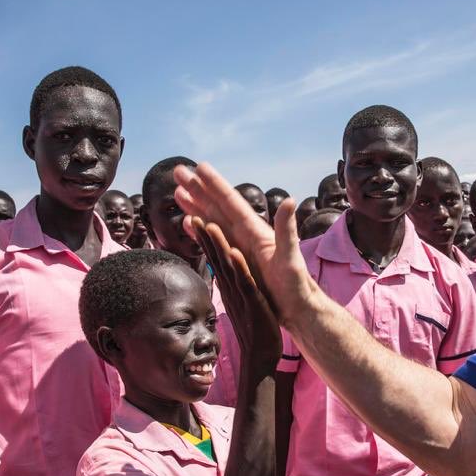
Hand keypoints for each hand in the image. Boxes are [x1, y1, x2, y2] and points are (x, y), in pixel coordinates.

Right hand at [174, 163, 317, 325]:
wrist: (297, 307)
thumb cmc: (296, 285)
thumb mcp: (290, 257)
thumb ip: (285, 230)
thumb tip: (289, 201)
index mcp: (255, 231)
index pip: (231, 202)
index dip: (215, 185)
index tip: (199, 167)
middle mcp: (247, 235)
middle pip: (217, 206)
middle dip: (198, 189)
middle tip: (178, 172)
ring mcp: (241, 246)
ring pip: (212, 220)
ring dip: (196, 206)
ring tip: (178, 192)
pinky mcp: (237, 260)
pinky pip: (213, 240)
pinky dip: (200, 229)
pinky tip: (190, 223)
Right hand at [193, 218, 282, 368]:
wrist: (260, 357)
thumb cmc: (251, 330)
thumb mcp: (238, 303)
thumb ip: (230, 285)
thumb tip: (225, 273)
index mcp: (228, 285)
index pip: (214, 256)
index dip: (204, 236)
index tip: (194, 215)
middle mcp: (230, 288)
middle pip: (215, 256)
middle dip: (204, 233)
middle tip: (191, 210)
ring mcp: (241, 295)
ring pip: (227, 266)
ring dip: (218, 245)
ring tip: (209, 224)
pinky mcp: (253, 303)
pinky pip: (245, 282)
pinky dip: (240, 268)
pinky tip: (235, 253)